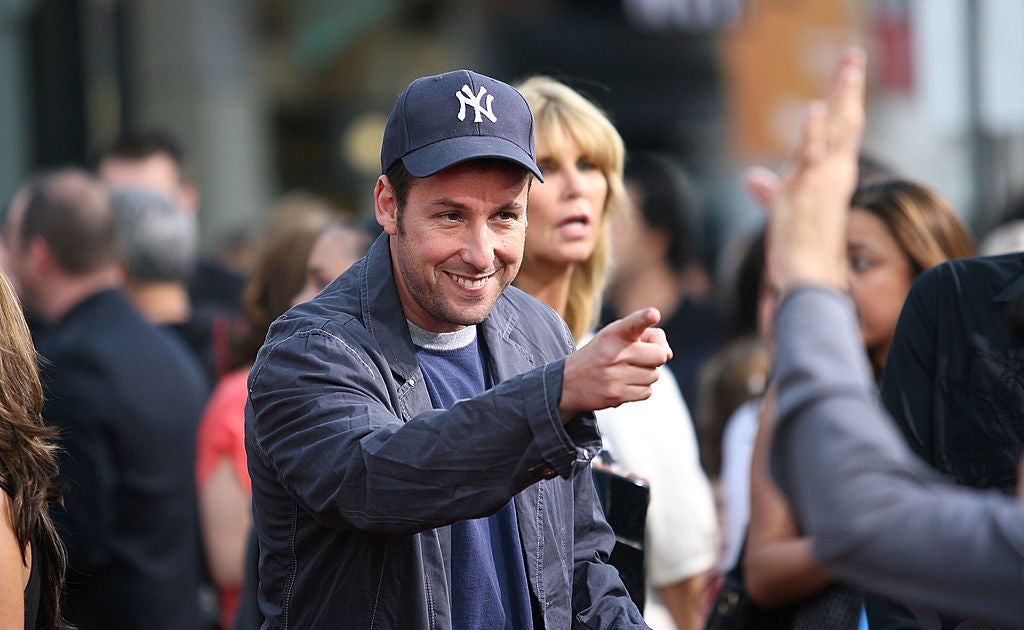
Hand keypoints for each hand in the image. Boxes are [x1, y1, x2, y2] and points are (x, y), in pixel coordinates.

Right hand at [558, 308, 671, 421]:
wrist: (569, 382)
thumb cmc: (602, 353)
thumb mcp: (617, 335)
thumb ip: (647, 335)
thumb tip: (669, 354)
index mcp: (613, 334)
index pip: (632, 324)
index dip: (643, 318)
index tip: (654, 314)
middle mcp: (613, 354)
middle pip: (659, 355)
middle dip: (655, 357)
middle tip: (639, 357)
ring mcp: (614, 376)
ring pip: (654, 375)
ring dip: (647, 374)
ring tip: (626, 371)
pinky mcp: (615, 395)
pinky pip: (647, 392)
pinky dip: (640, 389)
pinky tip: (624, 384)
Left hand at [763, 47, 866, 295]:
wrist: (806, 286)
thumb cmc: (797, 258)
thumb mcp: (783, 213)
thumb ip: (769, 191)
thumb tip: (751, 177)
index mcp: (832, 181)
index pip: (841, 136)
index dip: (844, 107)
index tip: (847, 80)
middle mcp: (832, 177)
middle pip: (845, 123)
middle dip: (849, 88)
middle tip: (854, 56)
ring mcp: (821, 183)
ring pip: (837, 129)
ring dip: (843, 94)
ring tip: (850, 62)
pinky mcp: (806, 194)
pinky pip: (813, 157)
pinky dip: (814, 132)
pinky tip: (816, 108)